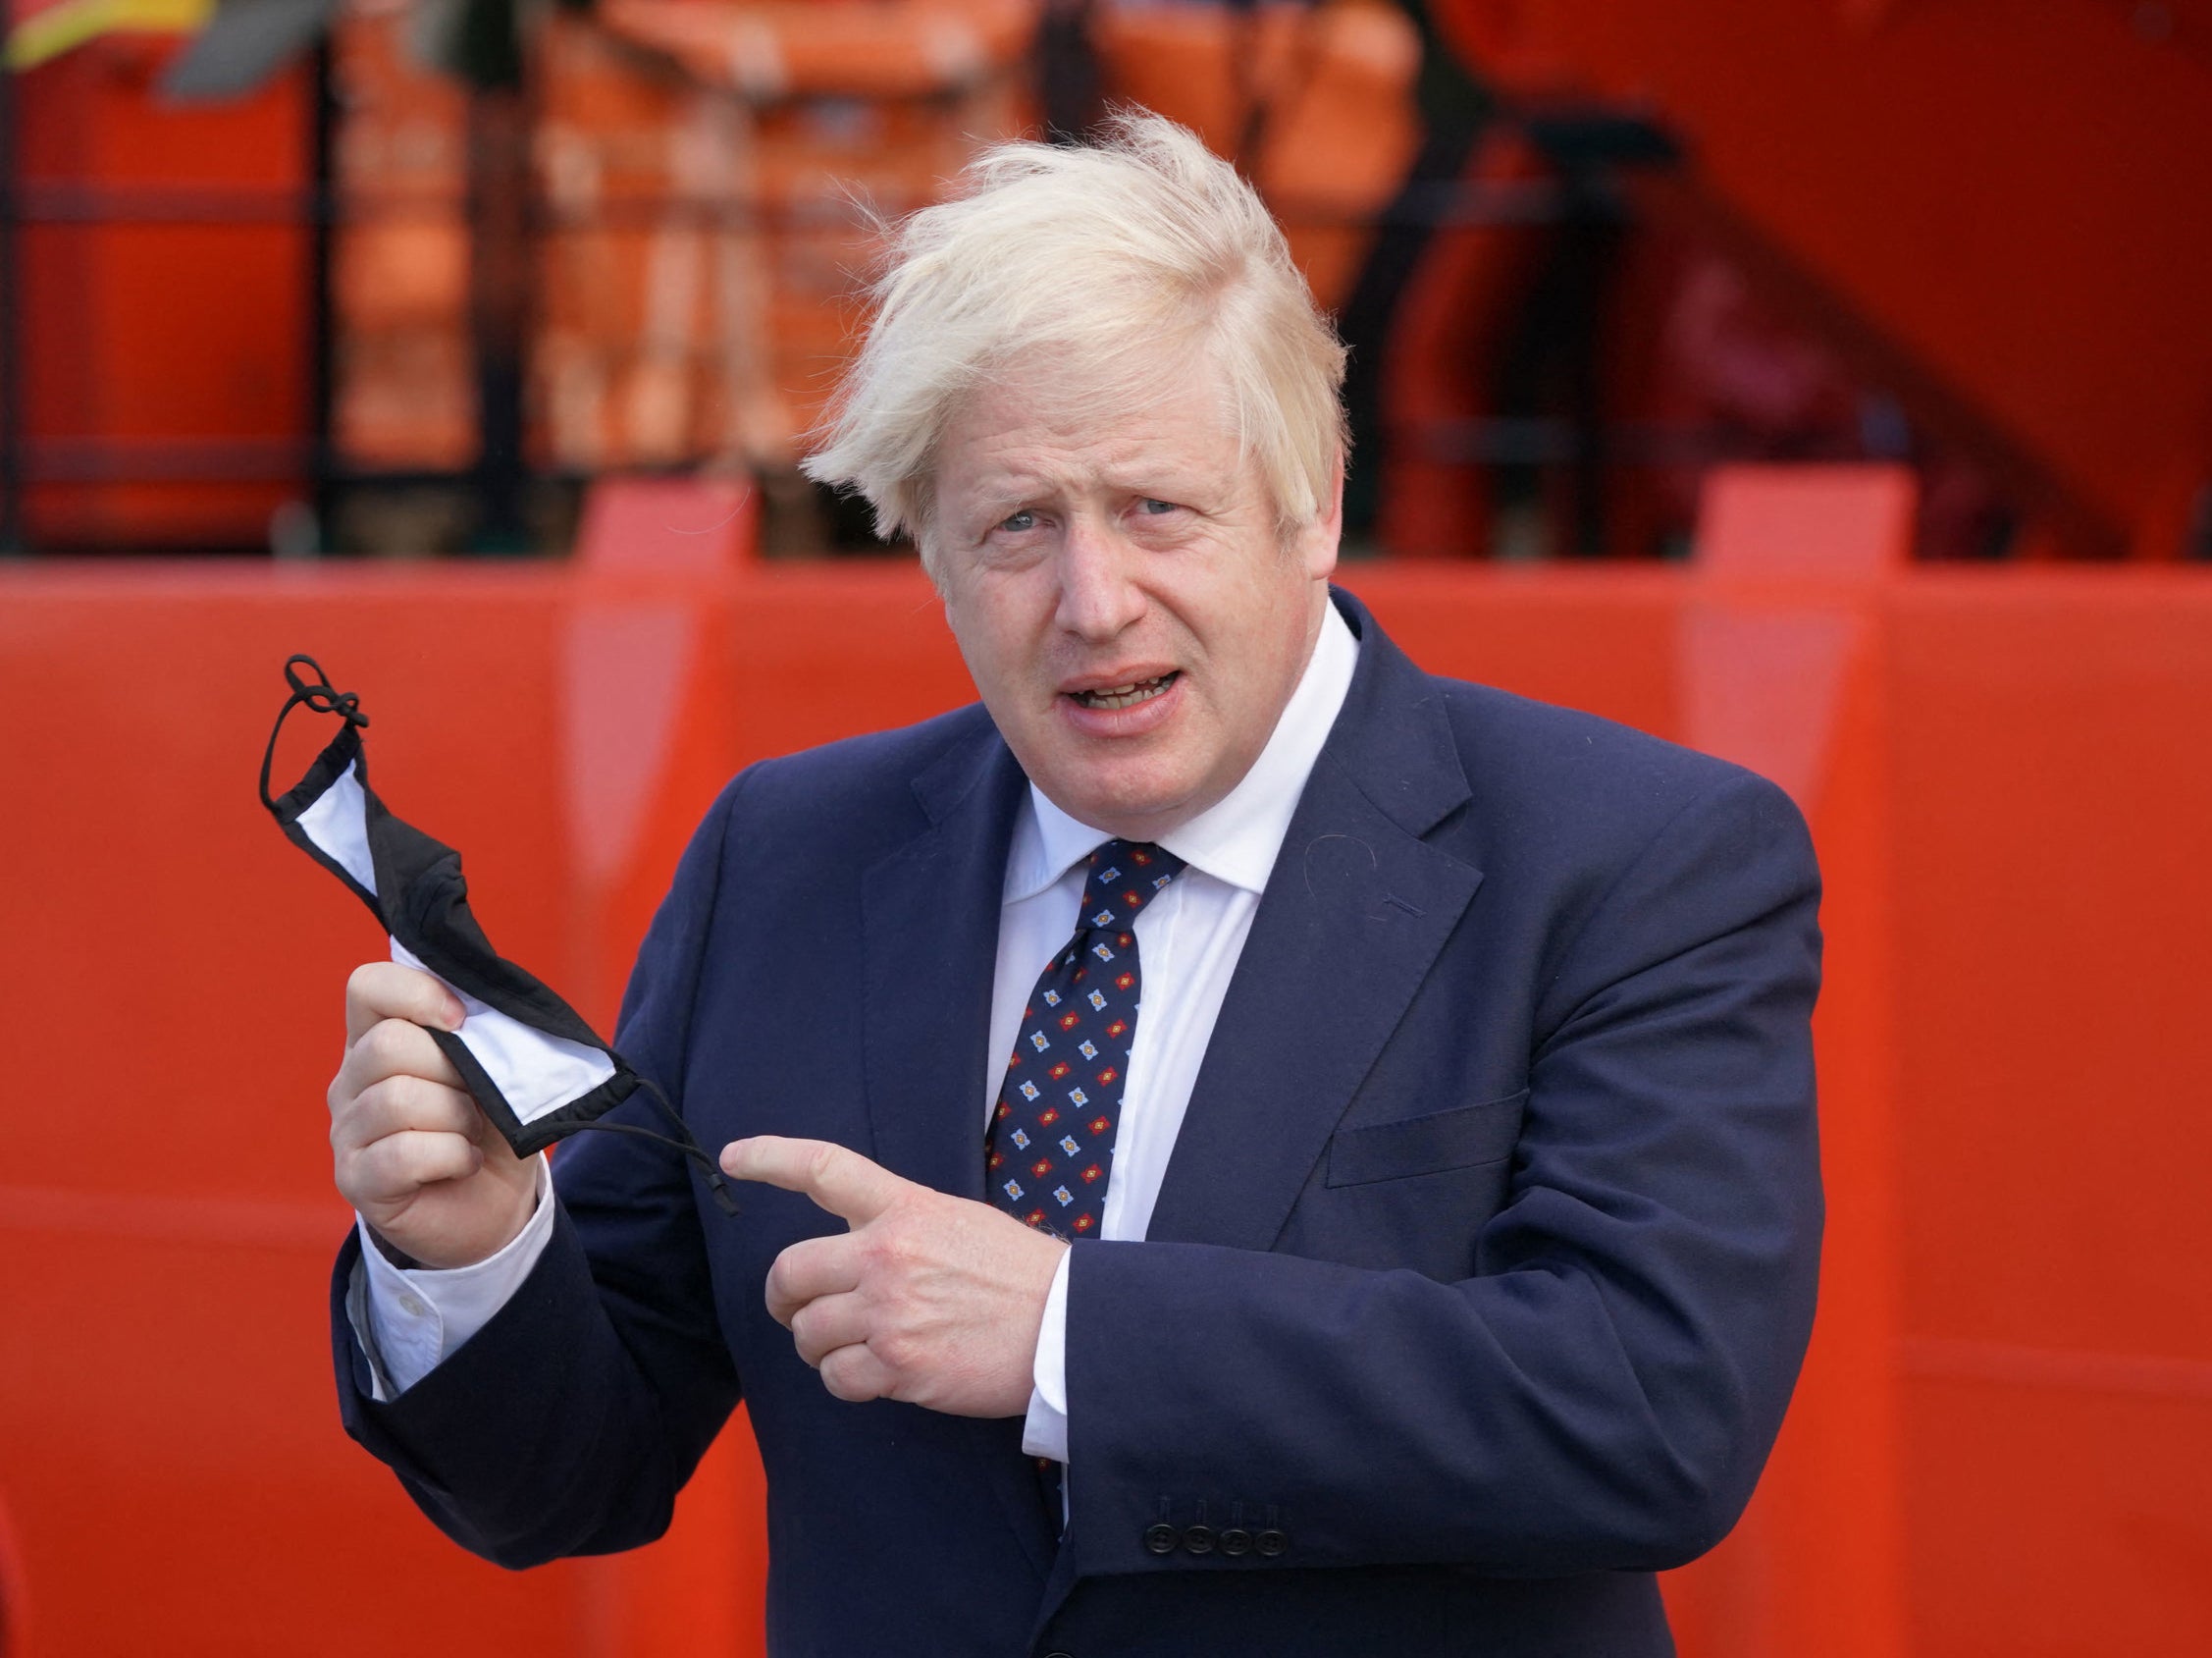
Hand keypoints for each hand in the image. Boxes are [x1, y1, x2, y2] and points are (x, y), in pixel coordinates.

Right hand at [328, 961, 537, 1269]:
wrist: (492, 1205)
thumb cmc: (491, 1126)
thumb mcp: (499, 1072)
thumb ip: (489, 1034)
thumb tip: (487, 1013)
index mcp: (379, 1037)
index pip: (368, 987)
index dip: (417, 992)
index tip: (462, 1019)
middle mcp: (352, 1080)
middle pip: (387, 1045)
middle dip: (452, 1068)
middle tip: (476, 1096)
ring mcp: (346, 1132)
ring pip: (398, 1099)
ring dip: (457, 1116)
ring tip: (471, 1132)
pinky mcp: (356, 1180)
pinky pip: (402, 1154)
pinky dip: (451, 1155)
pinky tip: (463, 1161)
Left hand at [721, 1135, 1066, 1417]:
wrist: (1065, 1326)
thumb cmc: (1019, 1274)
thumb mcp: (958, 1221)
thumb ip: (902, 1224)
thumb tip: (857, 1249)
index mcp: (905, 1208)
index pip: (824, 1169)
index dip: (770, 1157)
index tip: (735, 1156)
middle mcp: (887, 1254)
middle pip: (789, 1272)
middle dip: (784, 1298)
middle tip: (797, 1310)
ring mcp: (889, 1311)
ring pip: (808, 1333)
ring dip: (817, 1346)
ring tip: (850, 1348)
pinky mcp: (898, 1365)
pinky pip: (837, 1378)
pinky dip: (847, 1382)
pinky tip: (875, 1376)